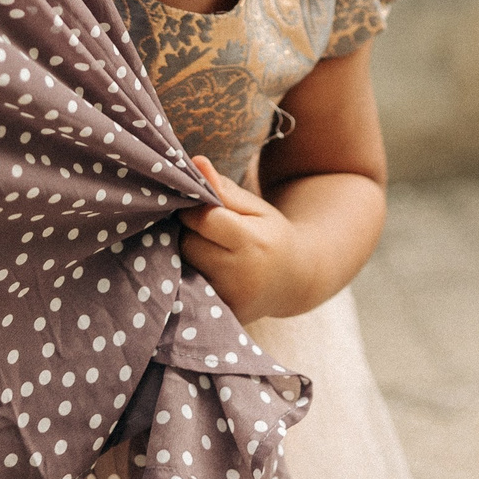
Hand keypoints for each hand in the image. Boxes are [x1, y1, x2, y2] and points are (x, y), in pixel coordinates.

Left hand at [176, 156, 305, 323]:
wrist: (294, 282)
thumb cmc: (271, 236)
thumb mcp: (255, 208)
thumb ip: (223, 188)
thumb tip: (196, 162)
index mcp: (253, 243)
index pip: (204, 219)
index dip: (194, 209)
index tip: (195, 205)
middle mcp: (240, 277)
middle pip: (189, 245)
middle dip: (188, 232)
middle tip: (201, 229)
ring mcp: (229, 300)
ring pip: (184, 267)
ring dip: (186, 254)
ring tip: (205, 248)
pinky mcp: (221, 316)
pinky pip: (188, 289)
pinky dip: (190, 276)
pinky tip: (204, 269)